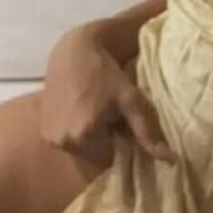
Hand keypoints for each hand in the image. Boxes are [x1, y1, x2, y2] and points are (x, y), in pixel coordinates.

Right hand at [39, 25, 175, 165]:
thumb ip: (147, 131)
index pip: (110, 161)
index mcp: (84, 137)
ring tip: (96, 112)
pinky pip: (67, 141)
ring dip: (90, 138)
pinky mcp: (43, 129)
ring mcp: (50, 136)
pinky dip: (76, 132)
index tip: (122, 126)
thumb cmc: (105, 73)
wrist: (74, 51)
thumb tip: (168, 158)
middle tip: (110, 117)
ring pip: (80, 150)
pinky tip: (81, 112)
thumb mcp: (130, 99)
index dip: (120, 145)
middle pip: (94, 157)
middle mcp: (63, 142)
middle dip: (105, 142)